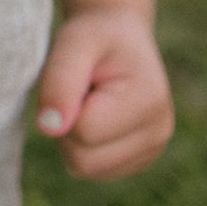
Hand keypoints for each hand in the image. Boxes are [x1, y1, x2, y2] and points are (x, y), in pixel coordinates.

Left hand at [36, 7, 173, 180]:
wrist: (119, 36)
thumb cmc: (96, 35)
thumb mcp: (74, 42)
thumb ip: (60, 81)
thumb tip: (48, 128)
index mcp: (149, 103)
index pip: (83, 132)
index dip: (64, 104)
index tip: (78, 75)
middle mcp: (157, 135)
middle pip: (83, 160)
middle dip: (66, 127)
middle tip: (78, 89)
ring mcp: (149, 153)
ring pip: (83, 168)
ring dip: (71, 136)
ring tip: (87, 100)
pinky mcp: (135, 162)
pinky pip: (89, 170)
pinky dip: (80, 145)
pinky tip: (93, 115)